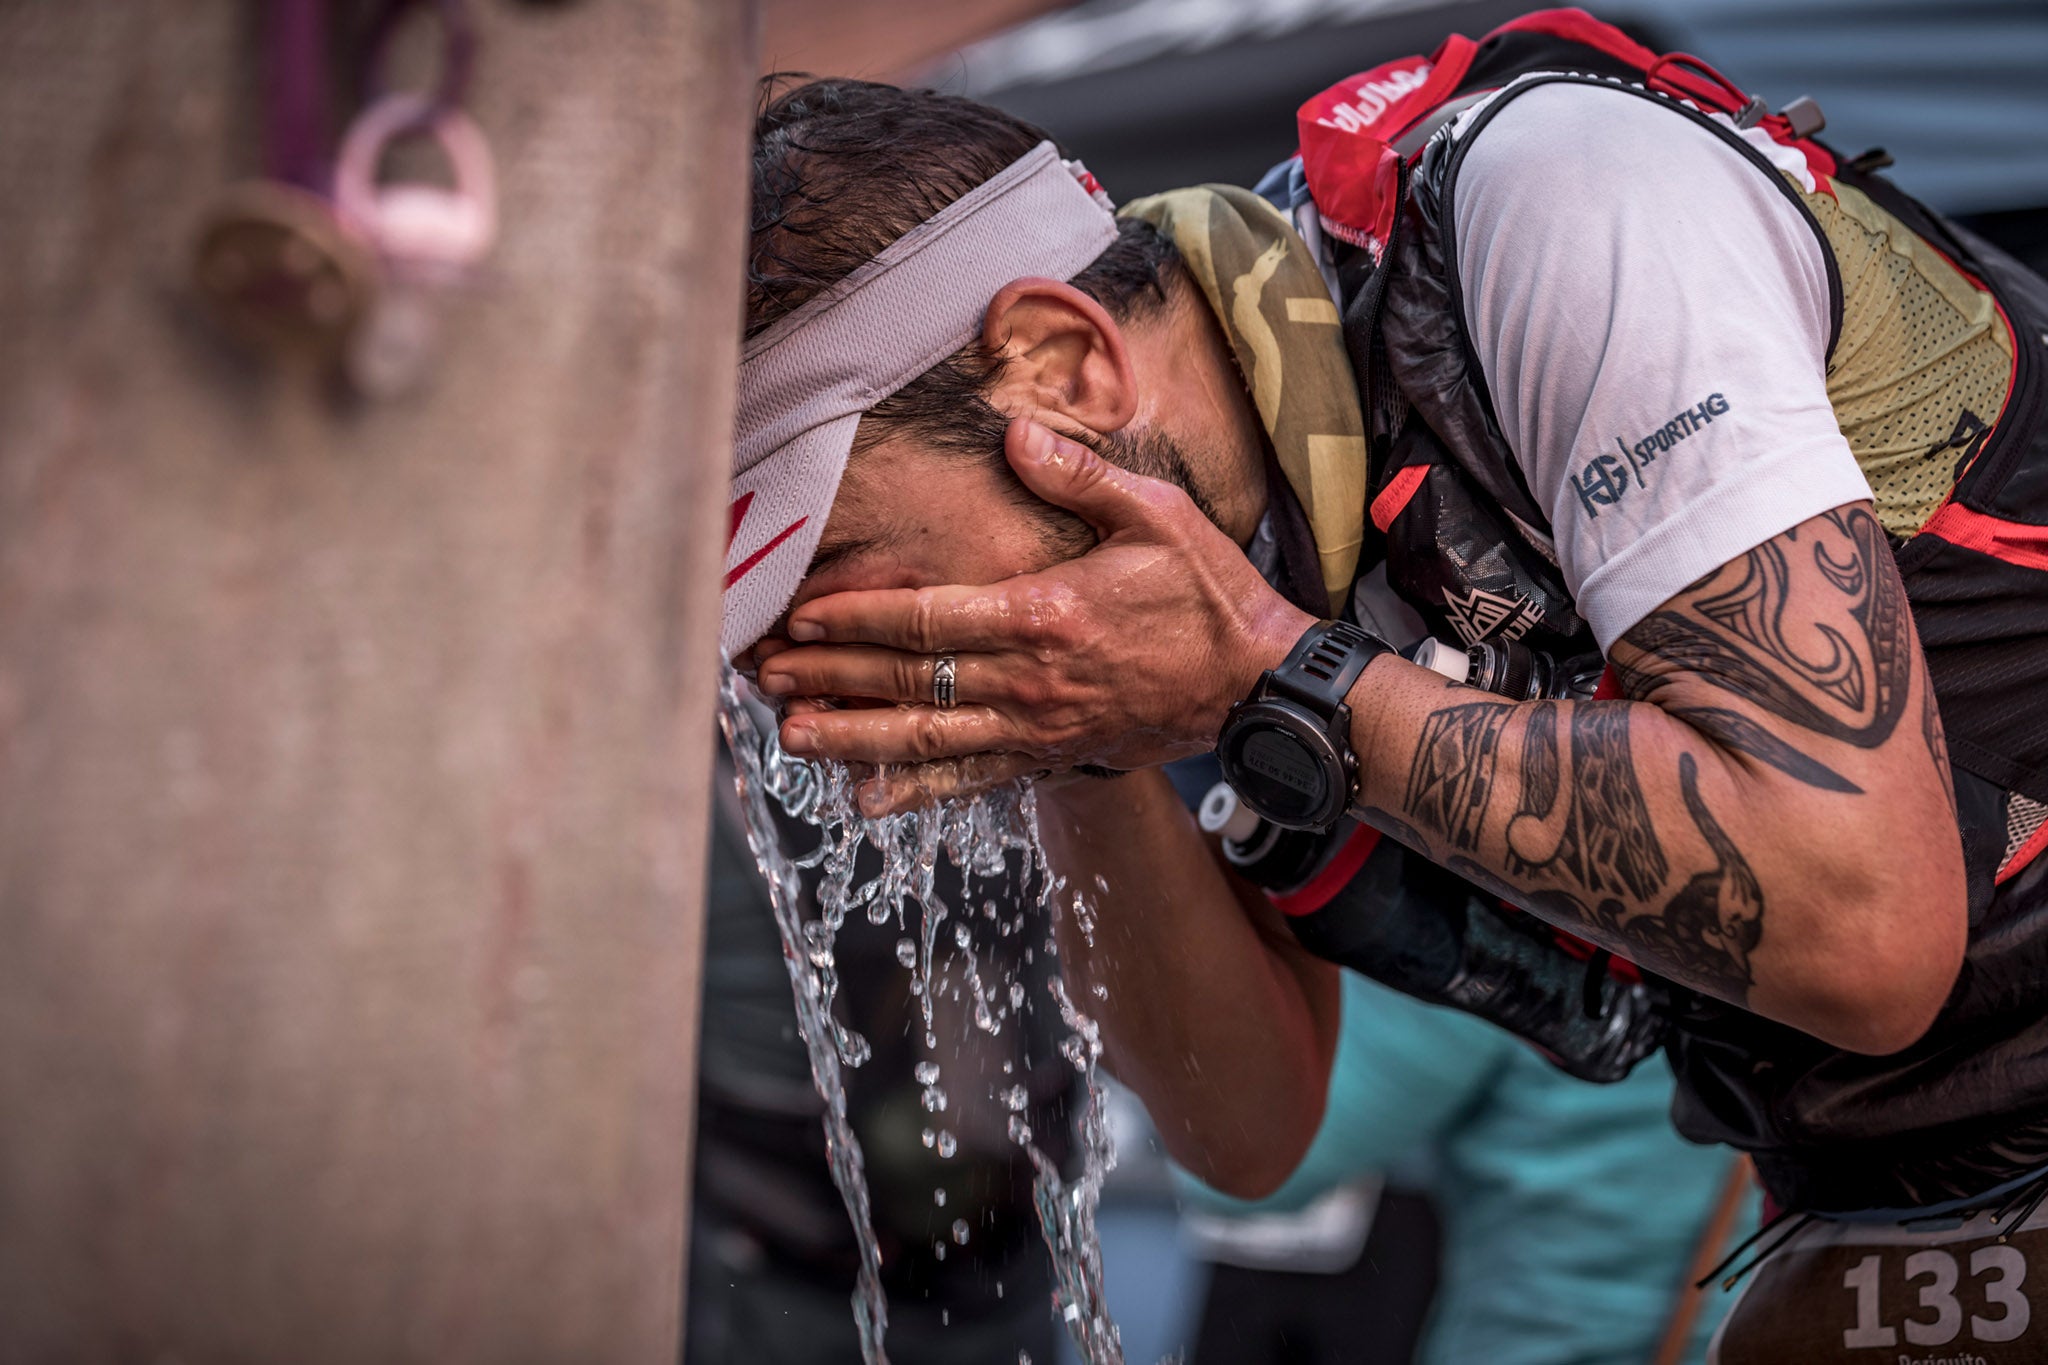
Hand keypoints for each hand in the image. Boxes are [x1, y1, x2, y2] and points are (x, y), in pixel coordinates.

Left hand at [755, 417, 1311, 812]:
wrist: (1261, 684)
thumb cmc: (1210, 595)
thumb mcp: (1157, 517)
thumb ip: (1080, 478)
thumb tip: (1014, 439)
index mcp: (1045, 616)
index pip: (928, 620)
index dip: (856, 619)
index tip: (798, 618)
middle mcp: (1031, 681)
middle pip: (909, 682)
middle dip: (830, 678)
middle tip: (763, 678)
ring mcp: (1038, 728)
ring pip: (928, 739)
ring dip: (854, 739)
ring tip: (791, 738)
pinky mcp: (1053, 758)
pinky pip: (973, 779)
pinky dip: (918, 790)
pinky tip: (868, 798)